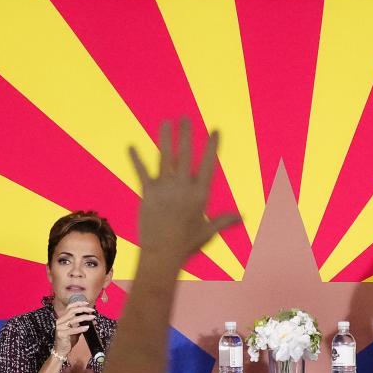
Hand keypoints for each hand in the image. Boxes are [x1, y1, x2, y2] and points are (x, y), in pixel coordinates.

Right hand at [53, 301, 95, 357]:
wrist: (61, 350)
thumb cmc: (68, 340)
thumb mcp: (75, 330)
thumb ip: (81, 324)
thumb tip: (92, 319)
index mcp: (63, 318)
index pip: (69, 307)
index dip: (78, 303)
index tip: (87, 303)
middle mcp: (60, 321)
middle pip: (72, 311)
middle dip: (83, 309)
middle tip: (92, 310)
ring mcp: (60, 327)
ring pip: (73, 319)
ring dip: (84, 317)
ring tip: (92, 317)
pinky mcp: (62, 334)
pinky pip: (73, 330)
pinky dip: (81, 328)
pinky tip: (87, 327)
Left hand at [128, 118, 240, 267]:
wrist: (163, 253)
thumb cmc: (187, 244)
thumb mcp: (208, 231)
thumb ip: (224, 220)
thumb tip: (242, 217)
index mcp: (200, 193)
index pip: (208, 163)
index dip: (212, 146)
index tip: (215, 130)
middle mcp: (184, 186)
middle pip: (186, 154)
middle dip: (186, 134)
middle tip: (186, 118)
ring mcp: (165, 188)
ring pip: (165, 157)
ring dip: (165, 138)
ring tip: (166, 122)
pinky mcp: (148, 192)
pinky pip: (141, 172)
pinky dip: (135, 159)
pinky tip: (130, 146)